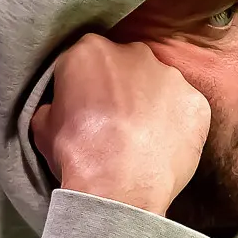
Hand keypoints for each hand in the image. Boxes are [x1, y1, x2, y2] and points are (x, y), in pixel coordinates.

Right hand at [31, 33, 210, 215]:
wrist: (119, 187)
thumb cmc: (78, 155)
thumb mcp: (42, 126)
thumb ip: (55, 105)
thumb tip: (59, 109)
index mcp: (89, 51)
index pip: (87, 60)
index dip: (86, 85)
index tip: (86, 107)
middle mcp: (134, 53)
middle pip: (128, 66)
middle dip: (123, 89)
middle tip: (116, 124)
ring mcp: (170, 76)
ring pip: (160, 85)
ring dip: (152, 105)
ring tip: (142, 140)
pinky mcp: (195, 101)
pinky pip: (185, 109)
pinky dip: (176, 125)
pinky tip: (163, 148)